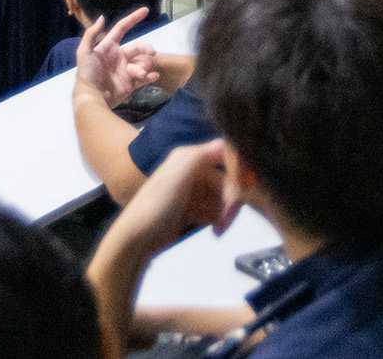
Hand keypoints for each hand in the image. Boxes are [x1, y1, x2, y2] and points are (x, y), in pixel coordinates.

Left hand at [74, 9, 158, 105]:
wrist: (92, 97)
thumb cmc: (87, 73)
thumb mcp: (84, 52)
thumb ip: (91, 34)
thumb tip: (102, 17)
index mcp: (110, 47)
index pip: (122, 28)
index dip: (133, 18)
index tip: (146, 10)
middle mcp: (120, 57)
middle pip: (138, 47)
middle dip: (146, 48)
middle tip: (152, 52)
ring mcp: (126, 70)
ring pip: (142, 62)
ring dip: (145, 65)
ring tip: (141, 73)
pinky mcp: (131, 83)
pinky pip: (144, 77)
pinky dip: (151, 76)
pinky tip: (152, 77)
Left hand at [105, 139, 240, 259]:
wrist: (136, 240)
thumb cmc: (153, 207)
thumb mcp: (177, 177)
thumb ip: (200, 156)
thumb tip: (226, 142)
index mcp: (189, 157)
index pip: (224, 154)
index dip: (238, 168)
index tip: (247, 187)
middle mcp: (193, 170)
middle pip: (227, 179)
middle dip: (232, 199)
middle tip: (228, 218)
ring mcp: (194, 191)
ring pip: (224, 197)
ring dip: (226, 212)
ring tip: (220, 227)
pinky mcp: (194, 209)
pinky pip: (216, 210)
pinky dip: (219, 219)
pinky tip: (215, 229)